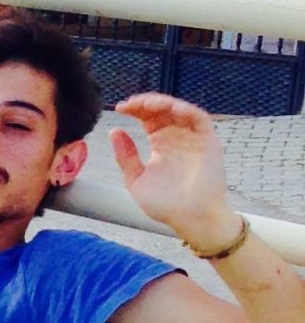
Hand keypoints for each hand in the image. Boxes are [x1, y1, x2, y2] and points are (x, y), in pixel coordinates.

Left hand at [109, 93, 235, 245]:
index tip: (119, 108)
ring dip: (164, 103)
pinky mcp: (208, 141)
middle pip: (162, 111)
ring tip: (147, 104)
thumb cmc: (165, 204)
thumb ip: (125, 157)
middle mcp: (177, 137)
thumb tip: (114, 131)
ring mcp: (193, 138)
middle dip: (146, 103)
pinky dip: (186, 110)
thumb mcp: (136, 179)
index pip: (148, 119)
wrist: (190, 218)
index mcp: (160, 144)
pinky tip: (171, 109)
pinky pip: (199, 119)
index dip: (135, 110)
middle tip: (131, 104)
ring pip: (179, 110)